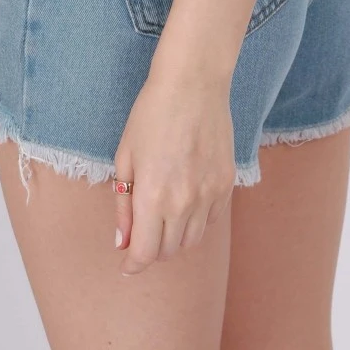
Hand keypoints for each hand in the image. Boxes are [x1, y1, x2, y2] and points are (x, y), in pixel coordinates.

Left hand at [113, 60, 236, 276]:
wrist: (193, 83)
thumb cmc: (152, 114)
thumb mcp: (125, 157)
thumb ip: (123, 204)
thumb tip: (122, 242)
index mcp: (152, 196)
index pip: (144, 254)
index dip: (132, 265)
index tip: (126, 264)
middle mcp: (184, 202)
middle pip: (168, 251)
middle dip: (151, 249)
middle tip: (142, 231)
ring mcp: (209, 194)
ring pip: (192, 240)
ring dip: (175, 237)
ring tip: (164, 215)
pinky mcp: (227, 183)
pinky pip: (212, 220)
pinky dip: (197, 221)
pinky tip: (186, 200)